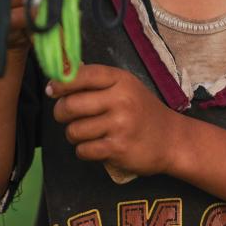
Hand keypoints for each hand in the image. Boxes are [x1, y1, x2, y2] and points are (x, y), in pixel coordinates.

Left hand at [47, 64, 176, 177]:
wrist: (172, 140)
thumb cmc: (142, 111)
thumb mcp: (125, 87)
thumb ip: (96, 81)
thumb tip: (58, 77)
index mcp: (120, 80)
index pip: (81, 75)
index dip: (60, 82)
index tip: (52, 89)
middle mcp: (121, 100)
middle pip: (71, 105)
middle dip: (61, 113)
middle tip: (65, 116)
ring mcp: (120, 125)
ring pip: (74, 130)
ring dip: (72, 134)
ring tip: (84, 133)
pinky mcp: (118, 149)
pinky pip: (83, 150)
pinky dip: (83, 151)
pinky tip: (94, 147)